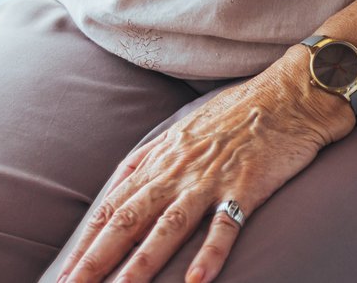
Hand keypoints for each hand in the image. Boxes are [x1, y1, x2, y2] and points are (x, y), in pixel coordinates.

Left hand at [54, 53, 347, 282]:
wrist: (292, 93)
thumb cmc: (238, 112)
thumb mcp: (184, 127)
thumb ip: (150, 157)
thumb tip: (117, 183)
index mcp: (162, 158)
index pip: (113, 206)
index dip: (87, 241)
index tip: (65, 271)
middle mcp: (180, 170)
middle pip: (129, 219)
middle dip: (97, 258)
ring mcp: (212, 178)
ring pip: (169, 226)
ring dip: (141, 263)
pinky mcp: (247, 185)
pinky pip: (226, 223)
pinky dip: (211, 252)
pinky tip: (196, 280)